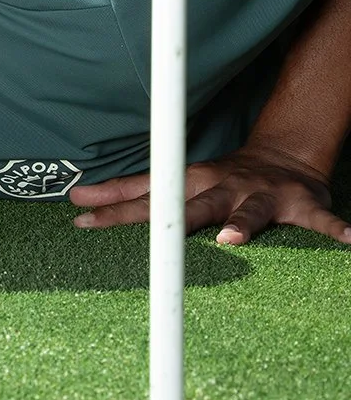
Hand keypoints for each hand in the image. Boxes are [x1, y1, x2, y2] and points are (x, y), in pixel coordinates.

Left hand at [69, 146, 350, 245]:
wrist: (285, 157)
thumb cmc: (222, 179)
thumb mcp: (179, 182)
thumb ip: (136, 195)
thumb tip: (76, 201)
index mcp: (191, 183)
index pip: (144, 192)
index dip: (111, 204)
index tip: (78, 212)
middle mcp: (222, 186)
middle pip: (183, 206)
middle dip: (156, 218)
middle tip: (141, 235)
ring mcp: (261, 195)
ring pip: (249, 212)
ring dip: (242, 224)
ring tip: (233, 241)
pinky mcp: (302, 205)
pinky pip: (321, 222)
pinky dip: (336, 231)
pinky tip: (349, 242)